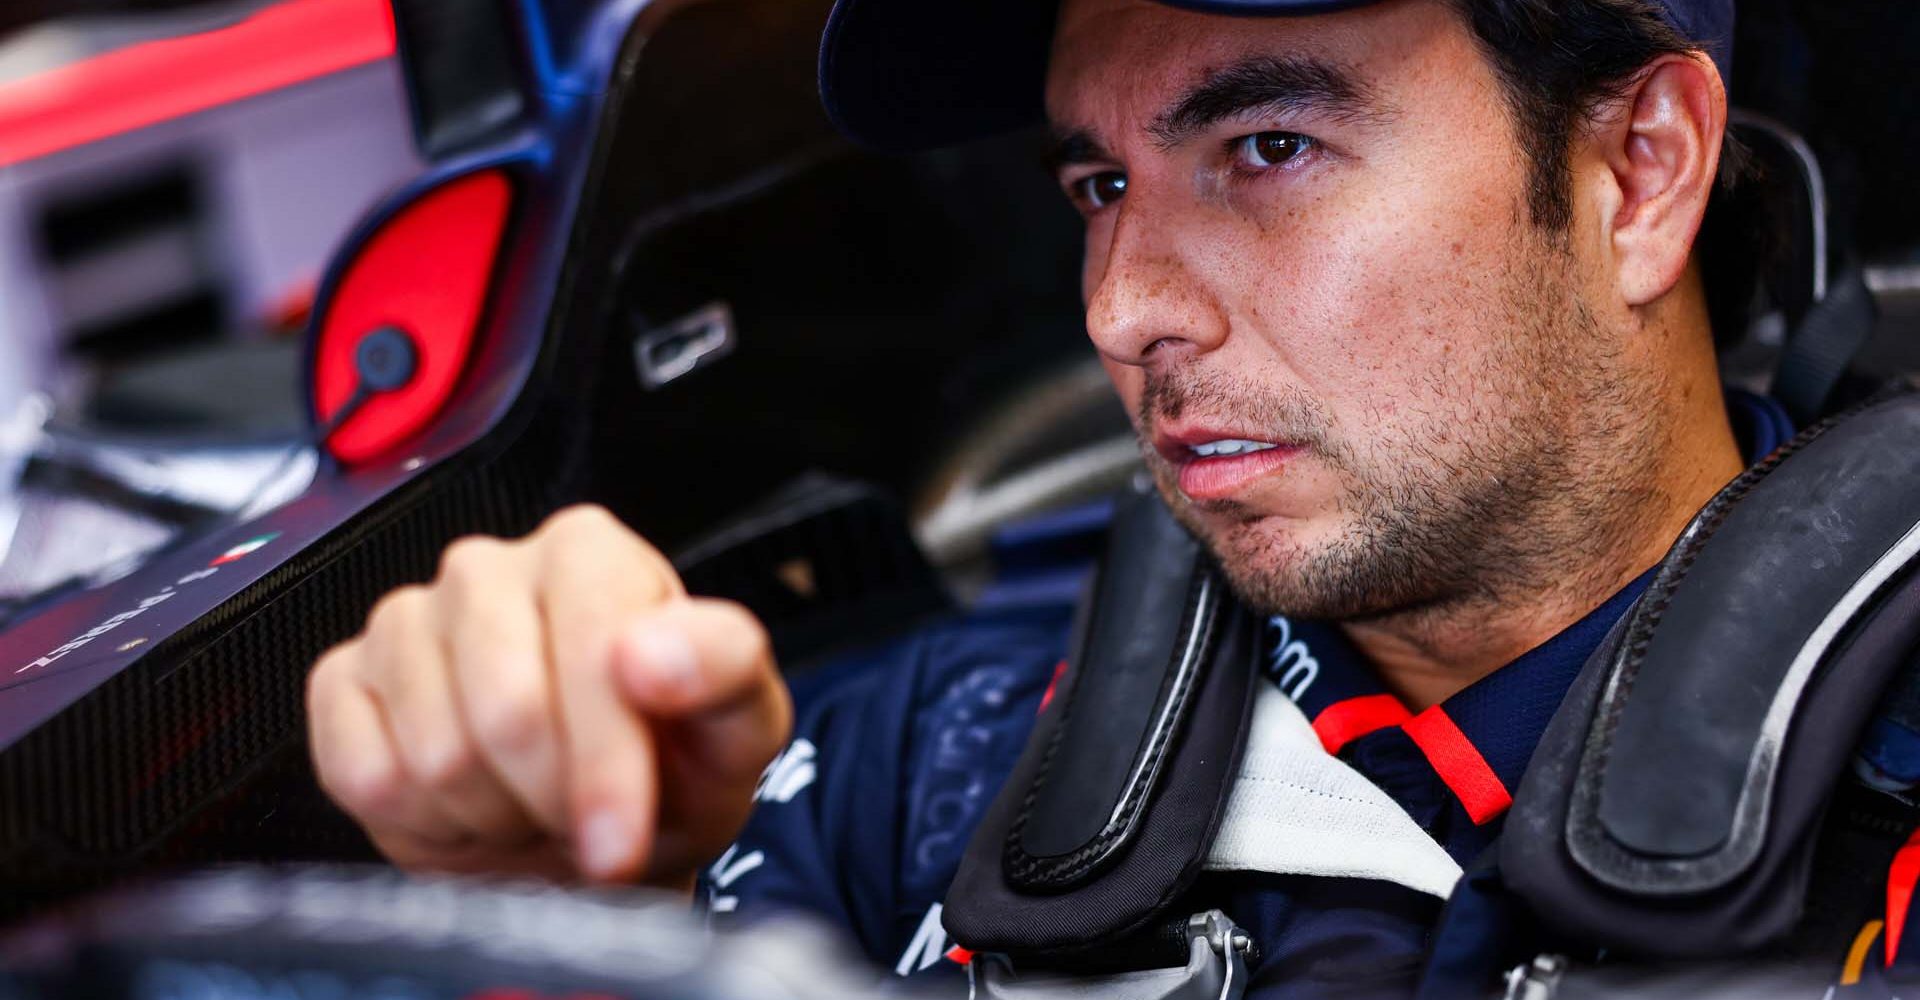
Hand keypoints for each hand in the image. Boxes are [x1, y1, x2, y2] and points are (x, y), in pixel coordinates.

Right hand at [306, 505, 791, 887]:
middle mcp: (485, 569)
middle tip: (585, 820)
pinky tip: (472, 805)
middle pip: (505, 712)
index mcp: (588, 551)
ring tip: (535, 804)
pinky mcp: (342, 682)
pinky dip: (428, 822)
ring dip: (497, 815)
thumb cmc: (672, 764)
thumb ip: (725, 670)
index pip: (590, 654)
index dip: (606, 765)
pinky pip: (367, 776)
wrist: (599, 828)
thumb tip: (652, 655)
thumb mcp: (738, 725)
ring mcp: (403, 621)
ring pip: (435, 757)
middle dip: (553, 798)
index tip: (621, 841)